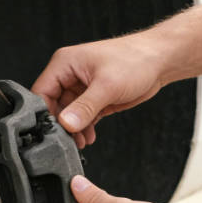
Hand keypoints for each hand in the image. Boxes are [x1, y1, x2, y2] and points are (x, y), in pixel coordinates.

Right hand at [32, 34, 166, 148]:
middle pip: (53, 106)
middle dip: (61, 125)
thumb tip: (66, 124)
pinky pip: (82, 117)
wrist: (159, 61)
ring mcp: (81, 87)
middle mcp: (70, 74)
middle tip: (69, 140)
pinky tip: (88, 137)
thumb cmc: (135, 60)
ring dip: (73, 130)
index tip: (52, 132)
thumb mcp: (107, 86)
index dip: (44, 113)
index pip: (42, 91)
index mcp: (65, 63)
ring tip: (80, 142)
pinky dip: (84, 129)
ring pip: (67, 115)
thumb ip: (85, 107)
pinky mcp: (94, 99)